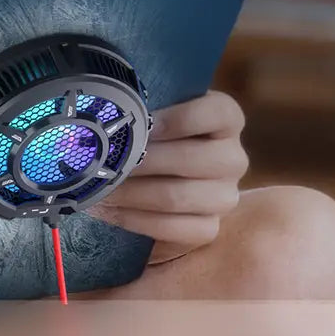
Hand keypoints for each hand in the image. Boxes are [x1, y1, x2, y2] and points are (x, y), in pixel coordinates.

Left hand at [87, 90, 247, 264]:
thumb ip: (143, 107)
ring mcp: (225, 196)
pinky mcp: (210, 227)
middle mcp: (233, 158)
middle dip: (142, 160)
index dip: (181, 118)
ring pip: (178, 196)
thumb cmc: (152, 134)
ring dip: (132, 192)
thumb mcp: (154, 113)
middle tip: (107, 159)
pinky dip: (136, 219)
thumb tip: (111, 111)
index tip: (145, 123)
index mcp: (226, 119)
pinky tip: (112, 210)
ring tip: (101, 187)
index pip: (217, 113)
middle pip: (191, 159)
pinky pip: (174, 228)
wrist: (159, 177)